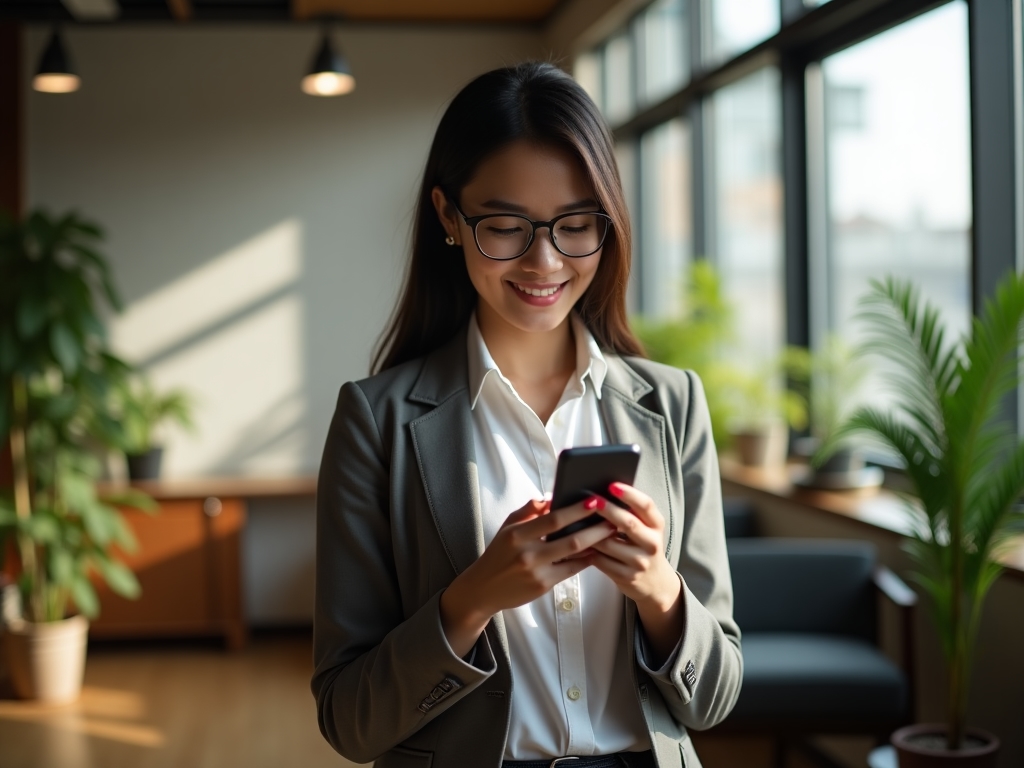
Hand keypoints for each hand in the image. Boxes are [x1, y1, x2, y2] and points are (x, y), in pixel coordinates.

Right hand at [439, 496, 614, 656]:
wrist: (484, 589)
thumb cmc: (498, 553)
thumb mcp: (508, 527)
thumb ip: (529, 511)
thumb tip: (552, 498)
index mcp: (517, 534)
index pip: (552, 519)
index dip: (575, 510)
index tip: (594, 501)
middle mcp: (528, 553)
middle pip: (569, 539)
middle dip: (595, 528)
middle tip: (613, 519)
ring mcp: (537, 571)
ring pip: (573, 556)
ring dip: (595, 544)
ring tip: (610, 533)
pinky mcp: (543, 586)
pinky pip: (570, 570)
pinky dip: (585, 560)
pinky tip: (596, 551)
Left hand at [586, 482, 683, 664]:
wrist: (655, 584)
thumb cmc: (642, 548)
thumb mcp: (646, 530)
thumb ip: (631, 514)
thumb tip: (601, 494)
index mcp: (657, 526)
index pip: (647, 506)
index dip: (630, 494)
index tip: (613, 485)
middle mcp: (652, 543)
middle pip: (628, 523)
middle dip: (608, 510)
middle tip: (592, 499)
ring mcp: (639, 562)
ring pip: (609, 543)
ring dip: (591, 532)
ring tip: (576, 521)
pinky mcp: (626, 576)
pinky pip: (600, 560)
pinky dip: (586, 550)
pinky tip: (576, 543)